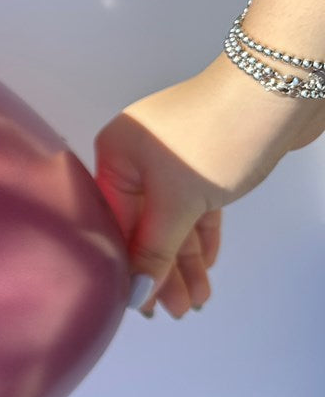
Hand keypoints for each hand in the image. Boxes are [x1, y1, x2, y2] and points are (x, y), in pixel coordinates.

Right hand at [94, 53, 323, 317]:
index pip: (115, 223)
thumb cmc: (215, 137)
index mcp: (116, 155)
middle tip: (173, 311)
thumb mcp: (178, 202)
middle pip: (145, 225)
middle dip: (161, 270)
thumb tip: (135, 294)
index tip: (140, 305)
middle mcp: (139, 157)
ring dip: (184, 260)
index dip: (128, 266)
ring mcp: (174, 159)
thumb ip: (154, 251)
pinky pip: (196, 208)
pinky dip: (201, 235)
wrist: (281, 85)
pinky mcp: (207, 162)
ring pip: (174, 220)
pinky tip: (205, 267)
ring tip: (194, 301)